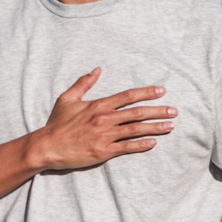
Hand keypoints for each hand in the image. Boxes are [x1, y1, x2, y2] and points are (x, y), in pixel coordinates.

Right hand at [32, 68, 176, 171]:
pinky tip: (153, 142)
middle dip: (158, 111)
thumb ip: (84, 83)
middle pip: (137, 113)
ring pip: (136, 130)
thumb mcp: (67, 98)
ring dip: (155, 127)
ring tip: (170, 126)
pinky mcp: (103, 151)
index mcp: (98, 105)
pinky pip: (127, 147)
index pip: (128, 96)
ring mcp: (105, 136)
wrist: (47, 147)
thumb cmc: (57, 123)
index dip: (146, 93)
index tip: (161, 91)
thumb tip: (97, 69)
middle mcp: (104, 119)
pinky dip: (141, 145)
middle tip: (174, 111)